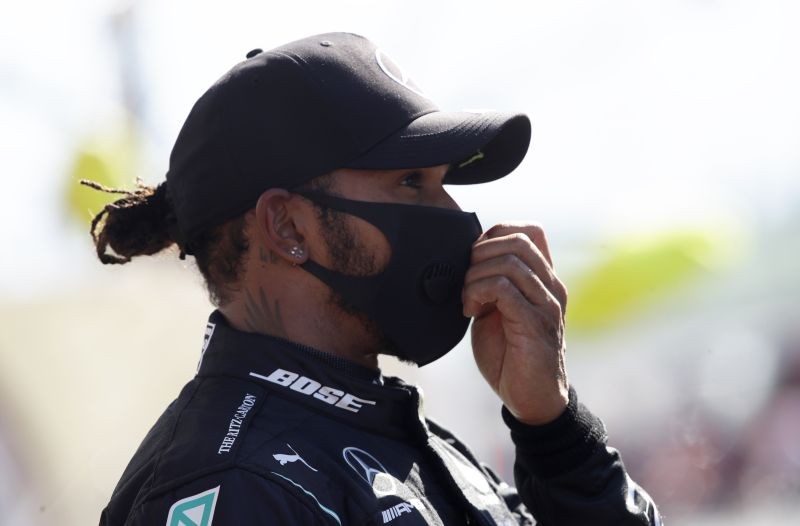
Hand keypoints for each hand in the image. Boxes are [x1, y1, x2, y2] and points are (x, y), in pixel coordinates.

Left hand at [463, 223, 568, 424]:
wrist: (532, 398)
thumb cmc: (511, 355)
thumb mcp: (497, 310)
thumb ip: (490, 283)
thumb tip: (464, 259)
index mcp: (544, 279)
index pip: (530, 231)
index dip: (496, 234)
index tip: (474, 260)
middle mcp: (551, 286)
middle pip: (518, 240)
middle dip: (481, 253)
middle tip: (467, 280)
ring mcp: (546, 304)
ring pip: (509, 262)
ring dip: (475, 277)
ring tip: (468, 300)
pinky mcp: (535, 323)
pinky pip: (503, 289)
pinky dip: (477, 293)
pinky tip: (471, 311)